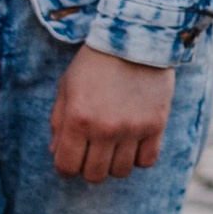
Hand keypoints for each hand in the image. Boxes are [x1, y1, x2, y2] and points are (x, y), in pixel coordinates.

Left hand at [50, 46, 176, 183]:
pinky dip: (138, 158)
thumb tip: (56, 154)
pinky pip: (146, 162)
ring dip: (114, 163)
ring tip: (113, 146)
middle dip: (88, 168)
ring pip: (121, 172)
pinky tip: (133, 143)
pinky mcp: (156, 126)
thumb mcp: (67, 86)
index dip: (65, 168)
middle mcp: (105, 128)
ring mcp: (132, 129)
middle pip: (94, 175)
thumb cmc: (94, 62)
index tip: (70, 160)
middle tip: (91, 153)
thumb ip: (58, 122)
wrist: (134, 38)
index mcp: (77, 118)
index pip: (66, 166)